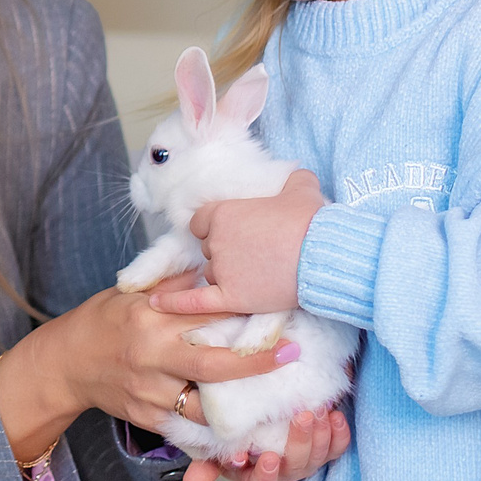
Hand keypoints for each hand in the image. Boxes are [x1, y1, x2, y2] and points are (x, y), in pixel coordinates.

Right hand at [0, 271, 290, 460]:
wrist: (66, 363)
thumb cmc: (104, 321)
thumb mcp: (133, 293)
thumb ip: (173, 285)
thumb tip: (215, 266)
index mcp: (150, 317)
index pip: (203, 313)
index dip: (242, 311)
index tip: (277, 307)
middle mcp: (151, 356)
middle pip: (213, 364)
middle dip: (256, 362)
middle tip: (291, 354)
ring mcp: (149, 391)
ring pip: (204, 406)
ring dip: (240, 405)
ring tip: (273, 399)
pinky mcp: (147, 417)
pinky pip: (188, 428)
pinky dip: (215, 429)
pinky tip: (242, 426)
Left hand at [149, 168, 324, 317]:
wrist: (324, 255)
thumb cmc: (312, 221)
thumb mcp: (301, 188)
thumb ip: (291, 180)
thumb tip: (296, 177)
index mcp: (224, 213)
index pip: (202, 221)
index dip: (217, 227)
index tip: (235, 231)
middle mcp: (216, 241)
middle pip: (208, 248)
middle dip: (226, 251)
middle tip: (256, 254)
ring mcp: (223, 270)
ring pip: (212, 274)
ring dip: (227, 275)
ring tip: (257, 275)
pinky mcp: (232, 297)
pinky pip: (195, 301)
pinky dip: (174, 303)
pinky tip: (156, 303)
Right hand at [184, 405, 352, 480]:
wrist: (263, 399)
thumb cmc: (236, 420)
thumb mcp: (215, 440)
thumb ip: (204, 461)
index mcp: (253, 472)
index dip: (265, 474)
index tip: (266, 456)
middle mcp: (281, 469)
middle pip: (294, 468)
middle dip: (299, 443)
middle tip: (301, 416)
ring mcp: (304, 458)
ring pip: (317, 457)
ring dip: (320, 435)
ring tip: (318, 410)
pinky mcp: (325, 445)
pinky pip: (336, 446)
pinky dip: (339, 433)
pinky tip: (335, 415)